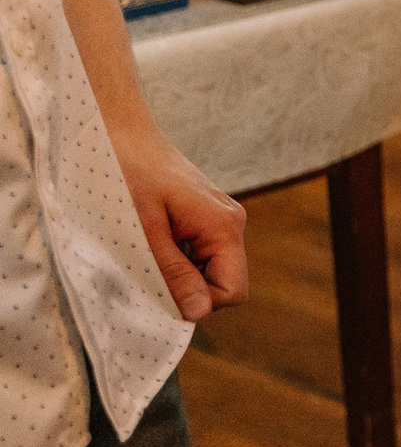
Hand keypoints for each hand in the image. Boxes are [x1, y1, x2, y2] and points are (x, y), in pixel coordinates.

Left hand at [112, 127, 246, 320]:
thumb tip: (200, 313)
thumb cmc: (129, 176)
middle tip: (149, 272)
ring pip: (211, 268)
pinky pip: (202, 252)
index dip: (200, 302)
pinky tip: (152, 240)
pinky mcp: (207, 214)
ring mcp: (221, 217)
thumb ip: (175, 273)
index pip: (234, 291)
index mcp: (224, 227)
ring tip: (147, 252)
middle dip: (189, 288)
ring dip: (180, 273)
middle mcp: (231, 222)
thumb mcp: (146, 232)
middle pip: (224, 281)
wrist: (120, 134)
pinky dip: (178, 258)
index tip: (162, 293)